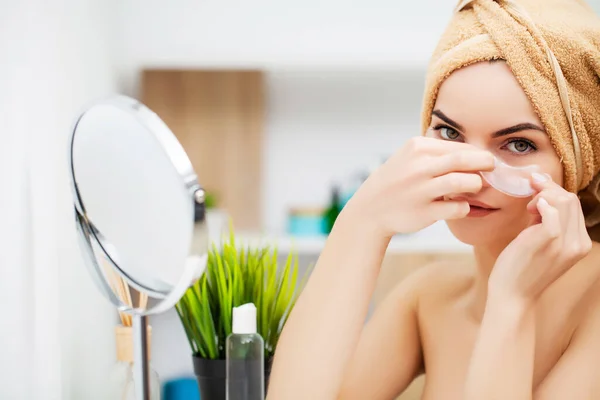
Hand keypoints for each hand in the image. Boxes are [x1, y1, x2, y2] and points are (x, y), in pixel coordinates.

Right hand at [343, 136, 494, 237]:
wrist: (371, 208)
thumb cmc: (398, 181)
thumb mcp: (410, 157)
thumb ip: (437, 152)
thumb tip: (475, 153)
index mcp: (417, 148)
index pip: (458, 146)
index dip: (478, 153)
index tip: (487, 160)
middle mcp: (418, 167)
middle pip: (464, 160)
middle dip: (485, 163)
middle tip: (493, 169)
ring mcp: (420, 190)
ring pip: (463, 182)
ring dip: (476, 185)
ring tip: (475, 188)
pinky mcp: (424, 212)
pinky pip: (457, 207)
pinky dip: (464, 206)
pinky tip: (460, 205)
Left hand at [489, 173, 591, 303]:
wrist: (512, 295)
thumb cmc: (522, 268)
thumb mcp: (542, 242)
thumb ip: (546, 220)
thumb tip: (543, 192)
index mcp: (581, 244)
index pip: (576, 206)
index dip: (556, 192)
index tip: (538, 188)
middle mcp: (577, 244)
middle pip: (571, 200)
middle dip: (549, 189)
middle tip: (530, 190)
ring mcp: (564, 242)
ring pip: (563, 201)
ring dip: (542, 194)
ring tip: (528, 207)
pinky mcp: (547, 239)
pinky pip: (551, 209)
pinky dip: (540, 202)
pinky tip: (529, 210)